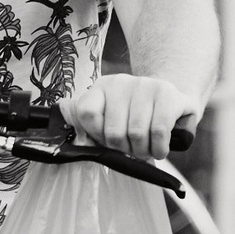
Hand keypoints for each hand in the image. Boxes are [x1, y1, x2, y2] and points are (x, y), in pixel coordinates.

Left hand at [60, 74, 198, 161]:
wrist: (171, 101)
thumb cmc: (135, 118)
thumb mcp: (109, 119)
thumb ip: (84, 122)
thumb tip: (63, 109)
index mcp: (101, 88)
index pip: (85, 113)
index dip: (96, 135)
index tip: (107, 141)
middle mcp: (120, 82)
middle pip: (113, 132)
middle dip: (124, 150)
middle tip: (132, 150)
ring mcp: (145, 85)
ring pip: (136, 133)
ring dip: (143, 151)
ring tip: (146, 149)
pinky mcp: (168, 94)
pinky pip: (159, 131)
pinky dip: (159, 148)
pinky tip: (160, 148)